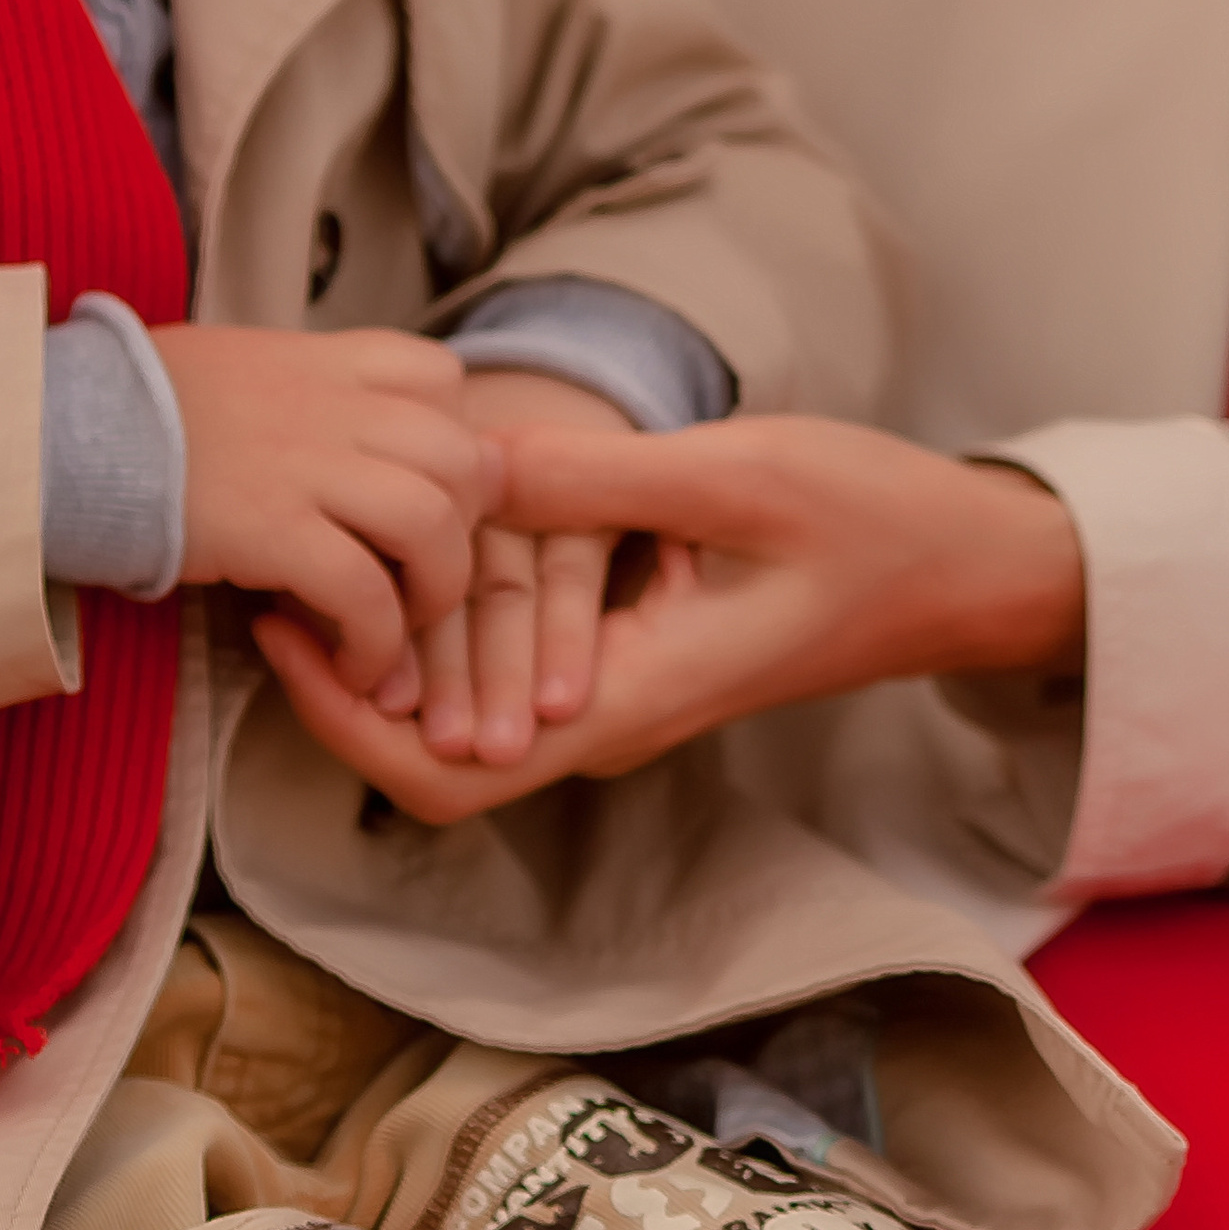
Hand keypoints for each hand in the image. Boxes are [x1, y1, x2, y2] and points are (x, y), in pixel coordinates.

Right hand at [152, 323, 495, 700]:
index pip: (442, 380)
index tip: (417, 493)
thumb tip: (377, 434)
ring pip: (433, 524)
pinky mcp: (269, 529)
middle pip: (461, 458)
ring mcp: (304, 464)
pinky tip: (352, 665)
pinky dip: (375, 641)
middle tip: (418, 577)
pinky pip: (364, 593)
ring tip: (396, 633)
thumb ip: (317, 395)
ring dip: (434, 593)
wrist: (55, 431)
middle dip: (465, 530)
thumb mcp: (243, 372)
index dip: (449, 443)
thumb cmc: (139, 410)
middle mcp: (330, 404)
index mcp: (324, 361)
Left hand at [250, 413, 1084, 825]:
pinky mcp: (630, 651)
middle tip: (265, 577)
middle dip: (337, 683)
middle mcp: (608, 718)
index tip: (282, 618)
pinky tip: (418, 538)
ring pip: (466, 708)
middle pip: (429, 754)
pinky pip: (513, 661)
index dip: (339, 712)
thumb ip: (599, 480)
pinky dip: (451, 617)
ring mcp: (618, 690)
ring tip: (317, 549)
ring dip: (388, 648)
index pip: (439, 765)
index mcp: (625, 700)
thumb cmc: (871, 522)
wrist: (962, 566)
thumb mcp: (738, 479)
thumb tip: (469, 464)